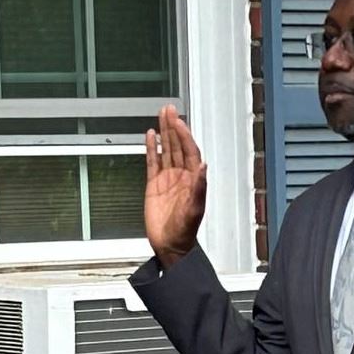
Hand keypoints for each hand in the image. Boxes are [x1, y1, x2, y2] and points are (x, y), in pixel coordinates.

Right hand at [142, 105, 207, 267]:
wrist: (170, 244)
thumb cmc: (185, 231)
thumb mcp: (195, 210)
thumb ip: (199, 187)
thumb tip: (203, 166)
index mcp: (192, 179)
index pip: (189, 150)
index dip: (185, 135)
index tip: (179, 121)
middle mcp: (180, 175)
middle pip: (177, 145)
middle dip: (173, 127)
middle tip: (169, 109)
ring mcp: (167, 178)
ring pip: (165, 149)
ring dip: (163, 132)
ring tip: (161, 115)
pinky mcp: (154, 185)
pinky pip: (152, 162)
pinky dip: (151, 148)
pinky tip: (150, 136)